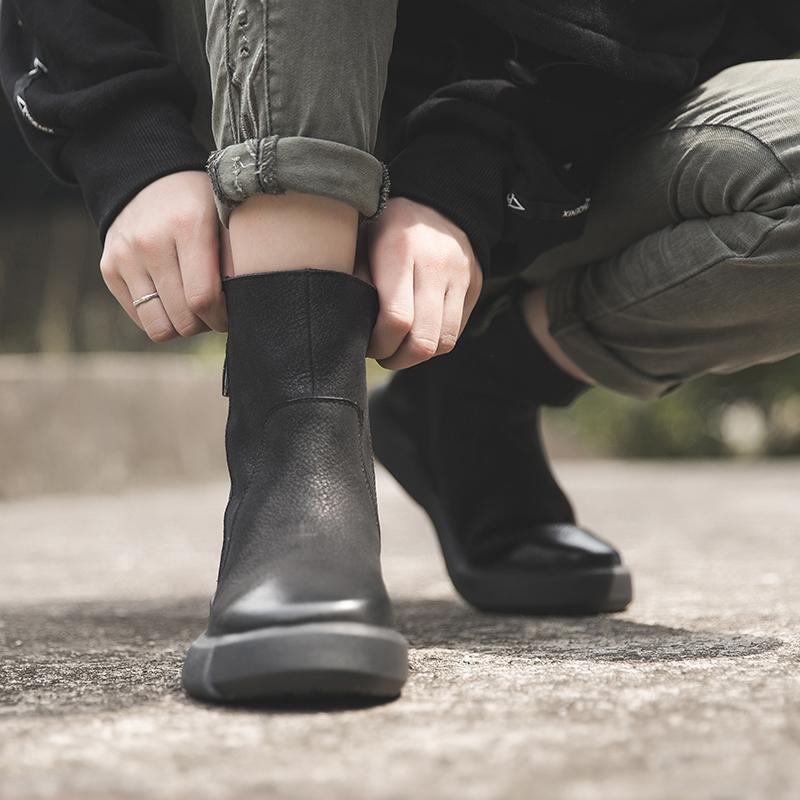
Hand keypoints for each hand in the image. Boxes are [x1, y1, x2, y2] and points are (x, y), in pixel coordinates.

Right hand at [100, 171, 226, 341]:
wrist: (145, 177)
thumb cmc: (198, 203)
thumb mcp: (224, 217)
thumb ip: (235, 259)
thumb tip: (244, 305)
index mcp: (187, 226)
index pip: (202, 298)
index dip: (220, 318)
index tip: (229, 315)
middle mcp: (150, 243)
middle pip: (182, 319)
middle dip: (204, 325)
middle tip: (213, 312)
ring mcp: (124, 257)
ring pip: (158, 327)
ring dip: (180, 327)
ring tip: (191, 310)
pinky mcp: (109, 269)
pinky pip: (140, 319)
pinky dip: (161, 317)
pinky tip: (172, 299)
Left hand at [366, 198, 482, 369]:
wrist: (437, 202)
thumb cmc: (387, 228)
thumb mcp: (362, 243)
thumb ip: (357, 280)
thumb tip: (350, 325)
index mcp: (400, 251)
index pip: (397, 319)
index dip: (380, 344)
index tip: (367, 344)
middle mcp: (436, 266)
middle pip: (423, 340)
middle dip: (398, 359)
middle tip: (383, 354)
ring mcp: (460, 277)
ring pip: (443, 342)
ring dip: (418, 356)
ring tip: (400, 348)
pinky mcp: (474, 287)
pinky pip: (455, 332)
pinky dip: (434, 343)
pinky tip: (417, 334)